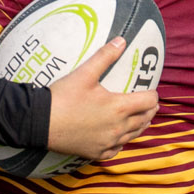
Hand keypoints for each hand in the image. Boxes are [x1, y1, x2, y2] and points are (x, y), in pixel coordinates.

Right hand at [45, 38, 159, 161]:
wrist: (40, 122)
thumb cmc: (63, 97)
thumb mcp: (85, 73)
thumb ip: (105, 56)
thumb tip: (122, 40)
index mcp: (119, 107)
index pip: (149, 101)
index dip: (152, 95)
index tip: (150, 91)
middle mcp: (118, 128)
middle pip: (144, 119)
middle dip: (149, 111)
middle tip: (150, 105)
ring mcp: (108, 143)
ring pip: (133, 136)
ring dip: (139, 126)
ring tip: (142, 120)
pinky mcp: (97, 153)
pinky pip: (117, 149)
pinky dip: (121, 142)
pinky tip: (119, 138)